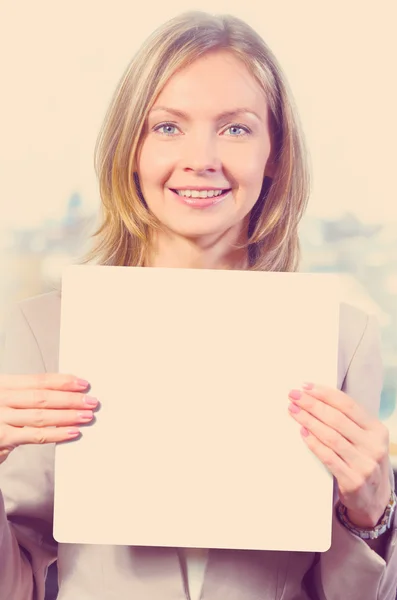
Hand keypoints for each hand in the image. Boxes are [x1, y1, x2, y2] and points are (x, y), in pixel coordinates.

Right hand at [0, 373, 97, 465]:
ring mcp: (0, 418)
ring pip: (42, 416)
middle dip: (70, 399)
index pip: (38, 380)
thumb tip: (60, 395)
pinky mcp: (2, 438)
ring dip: (68, 416)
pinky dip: (57, 434)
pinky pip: (36, 436)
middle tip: (91, 401)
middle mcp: (1, 398)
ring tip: (86, 416)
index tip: (82, 383)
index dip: (62, 381)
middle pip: (43, 397)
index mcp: (3, 384)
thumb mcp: (5, 400)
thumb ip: (25, 398)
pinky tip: (72, 432)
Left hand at [287, 383, 390, 527]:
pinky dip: (313, 443)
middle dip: (312, 404)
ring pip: (331, 436)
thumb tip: (317, 398)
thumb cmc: (364, 461)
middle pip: (337, 418)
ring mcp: (364, 464)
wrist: (376, 500)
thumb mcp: (366, 439)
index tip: (306, 387)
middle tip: (294, 395)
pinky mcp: (353, 480)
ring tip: (293, 411)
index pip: (348, 405)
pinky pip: (328, 457)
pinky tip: (302, 432)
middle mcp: (373, 446)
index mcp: (377, 430)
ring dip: (308, 421)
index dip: (325, 394)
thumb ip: (349, 421)